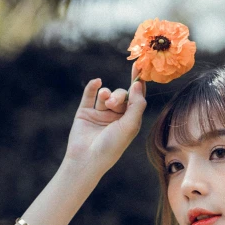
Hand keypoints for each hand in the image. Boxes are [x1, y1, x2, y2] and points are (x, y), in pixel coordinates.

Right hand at [63, 61, 146, 175]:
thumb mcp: (130, 126)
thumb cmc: (112, 146)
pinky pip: (89, 95)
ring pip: (106, 94)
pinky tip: (97, 83)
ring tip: (105, 101)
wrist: (87, 158)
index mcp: (129, 121)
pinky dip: (93, 87)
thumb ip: (137, 104)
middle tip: (114, 103)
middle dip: (119, 95)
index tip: (139, 66)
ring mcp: (100, 114)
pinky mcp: (85, 113)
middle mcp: (115, 117)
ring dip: (107, 94)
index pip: (136, 98)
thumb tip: (138, 84)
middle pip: (121, 95)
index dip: (138, 83)